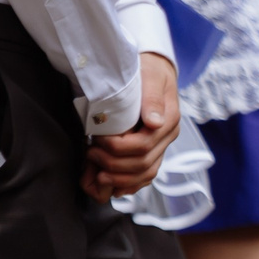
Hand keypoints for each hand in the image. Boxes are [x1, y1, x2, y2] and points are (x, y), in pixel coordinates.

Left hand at [84, 51, 179, 200]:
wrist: (155, 72)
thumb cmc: (149, 72)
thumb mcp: (151, 77)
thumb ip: (152, 98)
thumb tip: (154, 122)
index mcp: (168, 120)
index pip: (143, 145)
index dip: (116, 148)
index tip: (97, 139)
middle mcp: (167, 137)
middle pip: (142, 163)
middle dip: (112, 163)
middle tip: (90, 153)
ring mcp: (161, 146)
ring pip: (145, 174)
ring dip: (119, 178)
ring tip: (97, 173)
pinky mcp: (153, 151)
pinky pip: (145, 176)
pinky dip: (129, 184)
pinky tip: (113, 186)